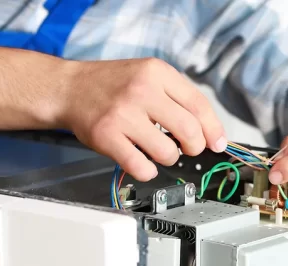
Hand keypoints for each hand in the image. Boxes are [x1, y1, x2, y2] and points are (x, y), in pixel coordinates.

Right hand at [60, 58, 226, 180]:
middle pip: (189, 131)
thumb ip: (178, 98)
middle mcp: (141, 90)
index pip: (199, 105)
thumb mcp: (148, 76)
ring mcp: (123, 114)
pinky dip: (148, 171)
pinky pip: (141, 166)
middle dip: (194, 147)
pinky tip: (144, 162)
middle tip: (187, 149)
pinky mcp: (107, 136)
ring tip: (158, 150)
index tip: (218, 144)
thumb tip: (211, 133)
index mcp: (157, 72)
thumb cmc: (113, 85)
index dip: (213, 129)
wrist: (69, 88)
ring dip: (169, 158)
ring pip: (167, 152)